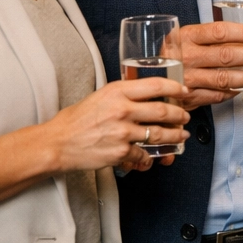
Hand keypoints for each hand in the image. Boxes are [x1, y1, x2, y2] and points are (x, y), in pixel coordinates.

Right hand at [44, 78, 189, 172]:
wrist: (57, 143)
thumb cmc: (75, 120)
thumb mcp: (100, 96)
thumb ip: (123, 95)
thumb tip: (146, 97)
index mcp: (117, 91)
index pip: (156, 85)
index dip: (175, 89)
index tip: (184, 91)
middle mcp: (122, 109)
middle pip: (164, 111)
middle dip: (180, 116)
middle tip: (185, 117)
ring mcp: (123, 131)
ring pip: (160, 134)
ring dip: (175, 136)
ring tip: (180, 136)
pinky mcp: (121, 151)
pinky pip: (144, 154)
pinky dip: (149, 157)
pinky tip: (151, 157)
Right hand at [167, 21, 242, 107]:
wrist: (151, 76)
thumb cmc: (179, 53)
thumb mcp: (193, 37)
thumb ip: (222, 36)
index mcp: (187, 36)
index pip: (219, 32)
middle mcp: (186, 57)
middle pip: (225, 56)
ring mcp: (187, 79)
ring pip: (223, 79)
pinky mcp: (189, 97)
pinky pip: (217, 96)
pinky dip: (233, 92)